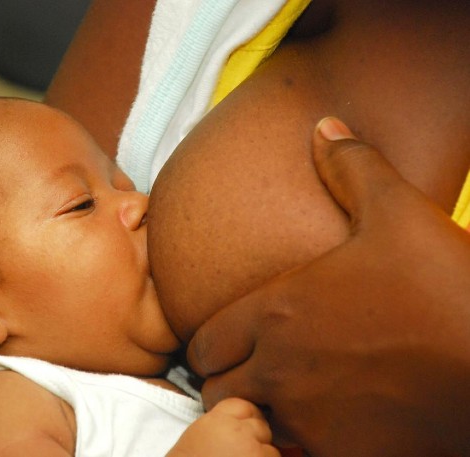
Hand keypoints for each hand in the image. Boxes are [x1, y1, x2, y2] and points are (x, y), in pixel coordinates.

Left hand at [187, 117, 469, 456]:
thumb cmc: (444, 284)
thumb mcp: (397, 212)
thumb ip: (350, 168)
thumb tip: (324, 124)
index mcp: (275, 312)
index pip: (202, 342)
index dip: (208, 343)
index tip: (229, 341)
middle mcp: (279, 368)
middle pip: (213, 389)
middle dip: (223, 381)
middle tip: (247, 371)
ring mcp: (307, 417)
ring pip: (246, 426)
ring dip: (253, 413)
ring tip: (279, 398)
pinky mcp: (341, 453)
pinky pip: (291, 455)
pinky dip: (293, 443)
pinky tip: (321, 424)